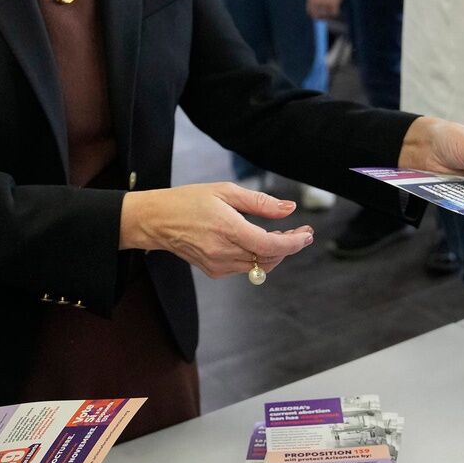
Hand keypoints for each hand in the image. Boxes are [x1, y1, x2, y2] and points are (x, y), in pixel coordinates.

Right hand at [121, 182, 313, 278]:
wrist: (156, 220)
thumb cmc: (188, 200)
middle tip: (301, 232)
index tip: (307, 234)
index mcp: (228, 229)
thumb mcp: (225, 191)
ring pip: (259, 266)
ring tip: (283, 235)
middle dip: (289, 246)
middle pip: (269, 258)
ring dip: (275, 253)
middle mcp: (223, 252)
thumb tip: (289, 209)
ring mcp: (218, 265)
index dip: (293, 243)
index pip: (270, 245)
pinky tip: (258, 242)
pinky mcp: (213, 271)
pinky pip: (245, 268)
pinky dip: (257, 257)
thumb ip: (260, 202)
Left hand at [307, 0, 345, 20]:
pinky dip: (336, 12)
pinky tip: (338, 8)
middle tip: (328, 15)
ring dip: (330, 13)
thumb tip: (319, 8)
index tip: (321, 15)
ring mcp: (324, 3)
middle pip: (318, 16)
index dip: (316, 15)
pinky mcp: (333, 3)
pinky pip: (334, 13)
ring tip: (334, 8)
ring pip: (327, 15)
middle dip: (323, 17)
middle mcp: (316, 2)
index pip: (311, 13)